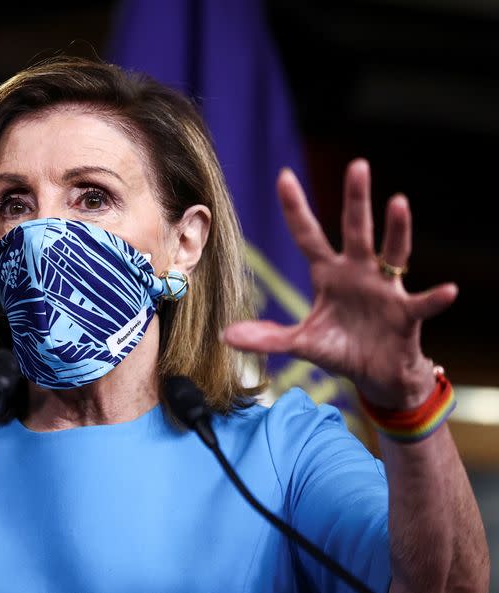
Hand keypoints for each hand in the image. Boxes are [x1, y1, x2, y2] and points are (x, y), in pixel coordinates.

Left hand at [220, 159, 457, 408]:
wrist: (375, 375)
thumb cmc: (340, 349)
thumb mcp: (301, 343)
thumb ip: (267, 338)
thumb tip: (226, 336)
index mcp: (328, 274)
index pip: (308, 235)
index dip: (296, 208)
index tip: (284, 176)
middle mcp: (357, 272)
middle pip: (354, 230)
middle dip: (355, 199)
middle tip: (357, 164)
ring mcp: (384, 289)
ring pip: (392, 253)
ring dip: (397, 229)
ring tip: (399, 203)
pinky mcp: (407, 313)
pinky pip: (423, 303)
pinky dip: (435, 297)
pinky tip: (448, 290)